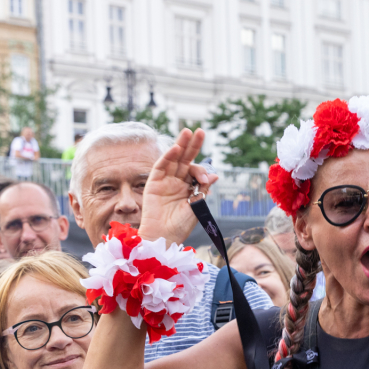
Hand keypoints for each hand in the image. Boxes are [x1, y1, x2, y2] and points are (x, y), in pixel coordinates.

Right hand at [138, 129, 215, 244]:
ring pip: (173, 158)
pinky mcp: (153, 183)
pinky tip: (176, 148)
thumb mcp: (197, 206)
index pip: (195, 171)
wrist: (164, 237)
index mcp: (188, 187)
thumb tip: (214, 175)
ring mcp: (165, 181)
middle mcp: (176, 181)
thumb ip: (203, 190)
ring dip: (181, 145)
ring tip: (188, 132)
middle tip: (200, 131)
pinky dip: (168, 156)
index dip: (201, 172)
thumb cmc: (180, 225)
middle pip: (185, 159)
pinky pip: (161, 166)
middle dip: (193, 145)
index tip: (204, 181)